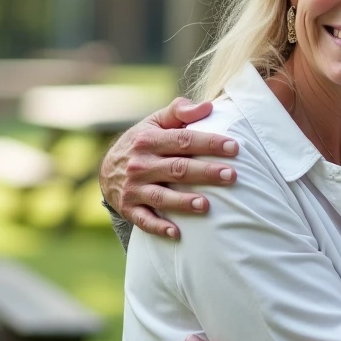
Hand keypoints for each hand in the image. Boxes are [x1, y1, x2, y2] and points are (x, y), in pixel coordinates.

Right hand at [100, 97, 239, 238]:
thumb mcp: (155, 122)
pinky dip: (159, 227)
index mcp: (149, 140)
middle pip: (178, 168)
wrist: (106, 169)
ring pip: (162, 196)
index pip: (184, 140)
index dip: (209, 143)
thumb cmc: (142, 142)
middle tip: (231, 176)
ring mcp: (134, 188)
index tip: (234, 147)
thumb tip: (208, 106)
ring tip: (206, 205)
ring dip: (183, 202)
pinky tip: (176, 233)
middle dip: (205, 172)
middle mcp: (141, 164)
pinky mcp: (129, 208)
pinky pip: (144, 220)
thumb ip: (180, 112)